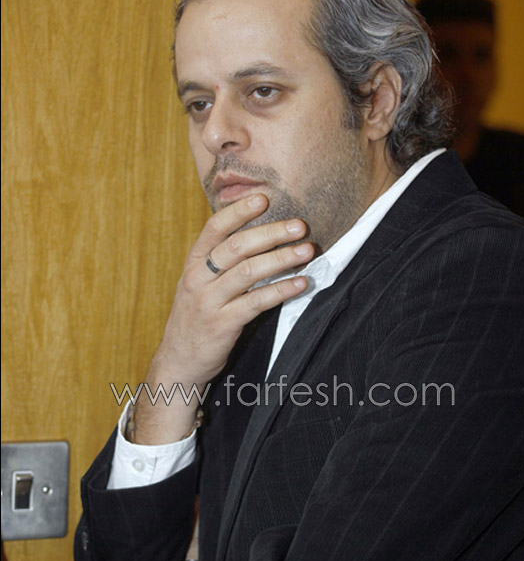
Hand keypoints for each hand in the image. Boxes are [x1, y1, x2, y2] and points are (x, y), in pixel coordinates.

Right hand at [133, 194, 313, 444]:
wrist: (178, 362)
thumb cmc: (196, 318)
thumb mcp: (199, 284)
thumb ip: (221, 262)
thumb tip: (259, 235)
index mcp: (193, 264)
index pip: (214, 228)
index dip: (239, 211)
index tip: (264, 198)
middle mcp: (198, 279)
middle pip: (237, 247)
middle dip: (271, 233)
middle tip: (300, 225)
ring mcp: (209, 302)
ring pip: (249, 272)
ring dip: (282, 259)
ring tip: (308, 251)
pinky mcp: (223, 325)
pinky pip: (256, 302)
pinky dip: (282, 290)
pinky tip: (301, 284)